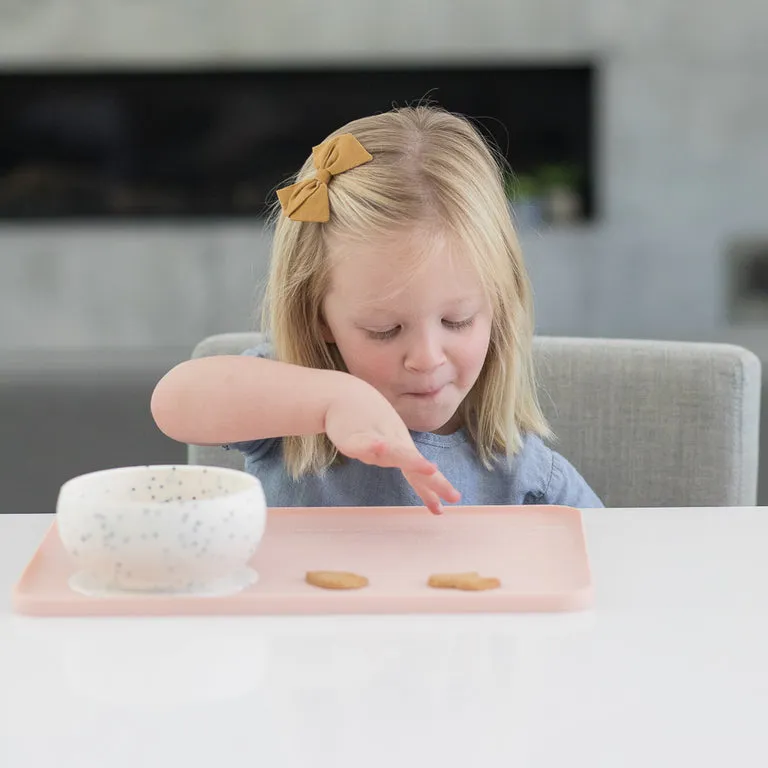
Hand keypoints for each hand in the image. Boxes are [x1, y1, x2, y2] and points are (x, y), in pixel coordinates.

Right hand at [324, 378, 460, 513]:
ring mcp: (374, 439)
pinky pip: (363, 443)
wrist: (341, 395)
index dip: (432, 490)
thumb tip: (427, 471)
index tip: (443, 510)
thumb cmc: (366, 417)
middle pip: (414, 464)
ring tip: (430, 469)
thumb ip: (402, 456)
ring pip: (393, 454)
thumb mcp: (388, 439)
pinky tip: (380, 446)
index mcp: (400, 448)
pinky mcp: (352, 437)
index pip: (418, 474)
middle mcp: (392, 444)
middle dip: (435, 481)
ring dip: (412, 461)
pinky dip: (372, 445)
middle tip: (454, 495)